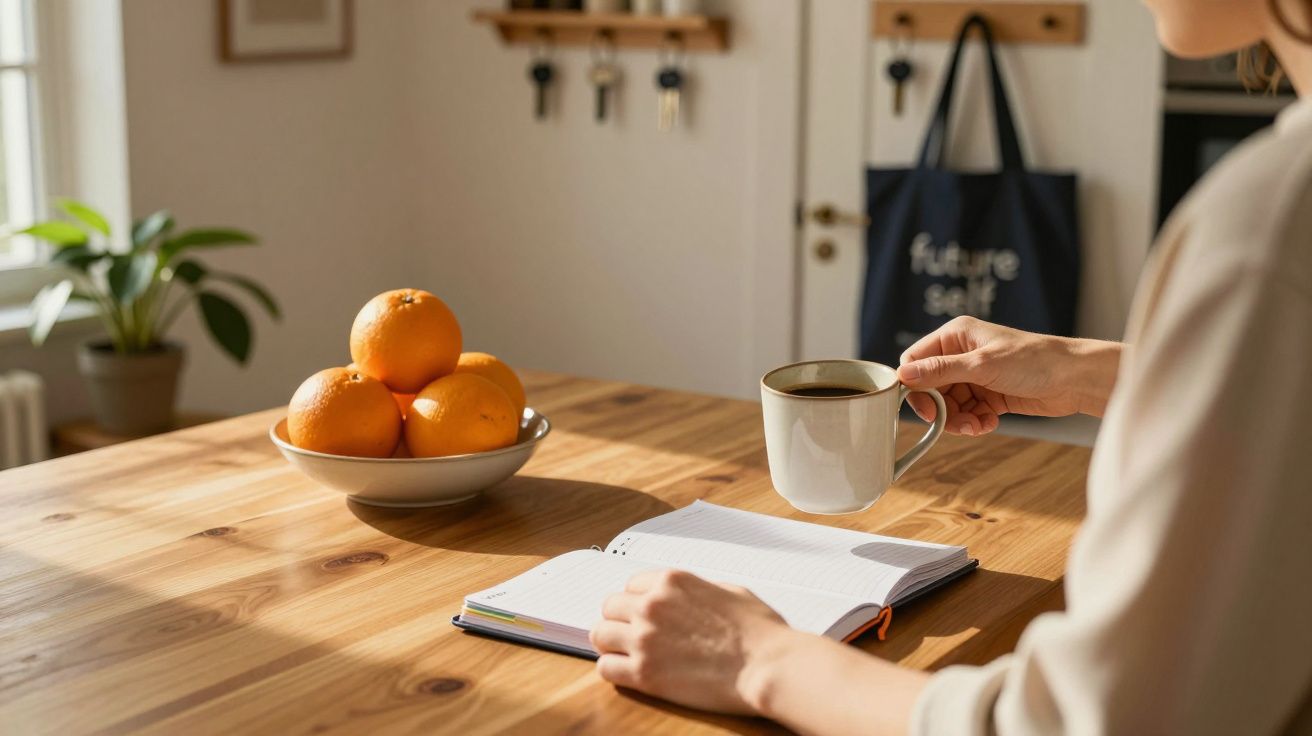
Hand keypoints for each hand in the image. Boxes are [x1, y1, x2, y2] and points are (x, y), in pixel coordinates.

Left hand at [590, 569, 792, 714]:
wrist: (766, 665)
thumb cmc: (758, 631)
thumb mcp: (729, 591)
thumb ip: (698, 589)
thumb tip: (688, 598)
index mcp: (672, 581)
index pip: (631, 585)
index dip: (637, 601)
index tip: (642, 614)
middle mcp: (652, 605)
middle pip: (610, 607)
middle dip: (620, 620)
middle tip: (631, 635)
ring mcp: (644, 638)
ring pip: (600, 634)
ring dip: (612, 643)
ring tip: (625, 654)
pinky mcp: (644, 673)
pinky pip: (605, 668)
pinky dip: (613, 670)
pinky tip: (628, 673)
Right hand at [898, 316, 1121, 435]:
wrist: (1075, 379)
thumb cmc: (1034, 361)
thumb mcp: (982, 365)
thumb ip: (941, 370)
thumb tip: (904, 374)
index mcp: (955, 336)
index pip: (915, 361)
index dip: (915, 386)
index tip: (926, 408)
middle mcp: (961, 354)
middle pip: (930, 387)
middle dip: (941, 409)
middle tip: (953, 423)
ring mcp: (975, 375)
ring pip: (948, 404)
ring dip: (958, 419)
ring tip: (977, 425)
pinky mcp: (988, 394)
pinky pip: (966, 412)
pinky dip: (973, 422)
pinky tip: (989, 423)